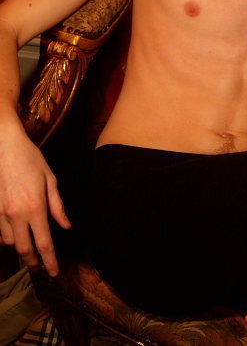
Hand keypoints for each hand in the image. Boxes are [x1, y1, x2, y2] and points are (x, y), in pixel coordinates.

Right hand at [0, 124, 70, 275]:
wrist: (5, 148)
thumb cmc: (31, 160)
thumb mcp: (50, 180)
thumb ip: (57, 206)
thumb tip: (66, 226)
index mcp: (35, 207)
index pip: (44, 243)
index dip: (50, 260)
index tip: (55, 272)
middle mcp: (17, 214)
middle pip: (25, 249)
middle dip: (34, 261)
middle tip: (42, 266)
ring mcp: (2, 213)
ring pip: (11, 243)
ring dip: (22, 248)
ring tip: (31, 249)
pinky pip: (0, 233)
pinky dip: (9, 238)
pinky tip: (16, 235)